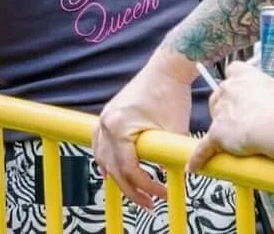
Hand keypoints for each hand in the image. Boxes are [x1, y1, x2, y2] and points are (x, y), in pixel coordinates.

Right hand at [94, 50, 198, 207]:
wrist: (166, 69)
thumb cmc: (171, 97)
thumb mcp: (173, 133)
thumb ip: (168, 158)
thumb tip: (170, 179)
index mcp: (119, 127)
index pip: (129, 168)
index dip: (146, 186)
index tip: (162, 194)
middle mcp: (106, 123)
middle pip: (113, 167)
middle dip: (132, 189)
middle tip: (150, 204)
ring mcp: (105, 117)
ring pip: (103, 157)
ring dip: (117, 177)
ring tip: (133, 193)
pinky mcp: (109, 114)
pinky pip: (99, 143)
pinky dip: (104, 159)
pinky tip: (108, 172)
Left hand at [185, 60, 273, 171]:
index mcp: (245, 76)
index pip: (234, 70)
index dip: (238, 80)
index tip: (245, 90)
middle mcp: (228, 90)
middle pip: (220, 94)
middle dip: (227, 105)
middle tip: (243, 119)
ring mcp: (221, 113)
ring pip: (213, 117)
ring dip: (219, 126)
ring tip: (231, 139)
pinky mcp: (217, 135)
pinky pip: (204, 148)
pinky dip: (200, 158)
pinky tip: (194, 167)